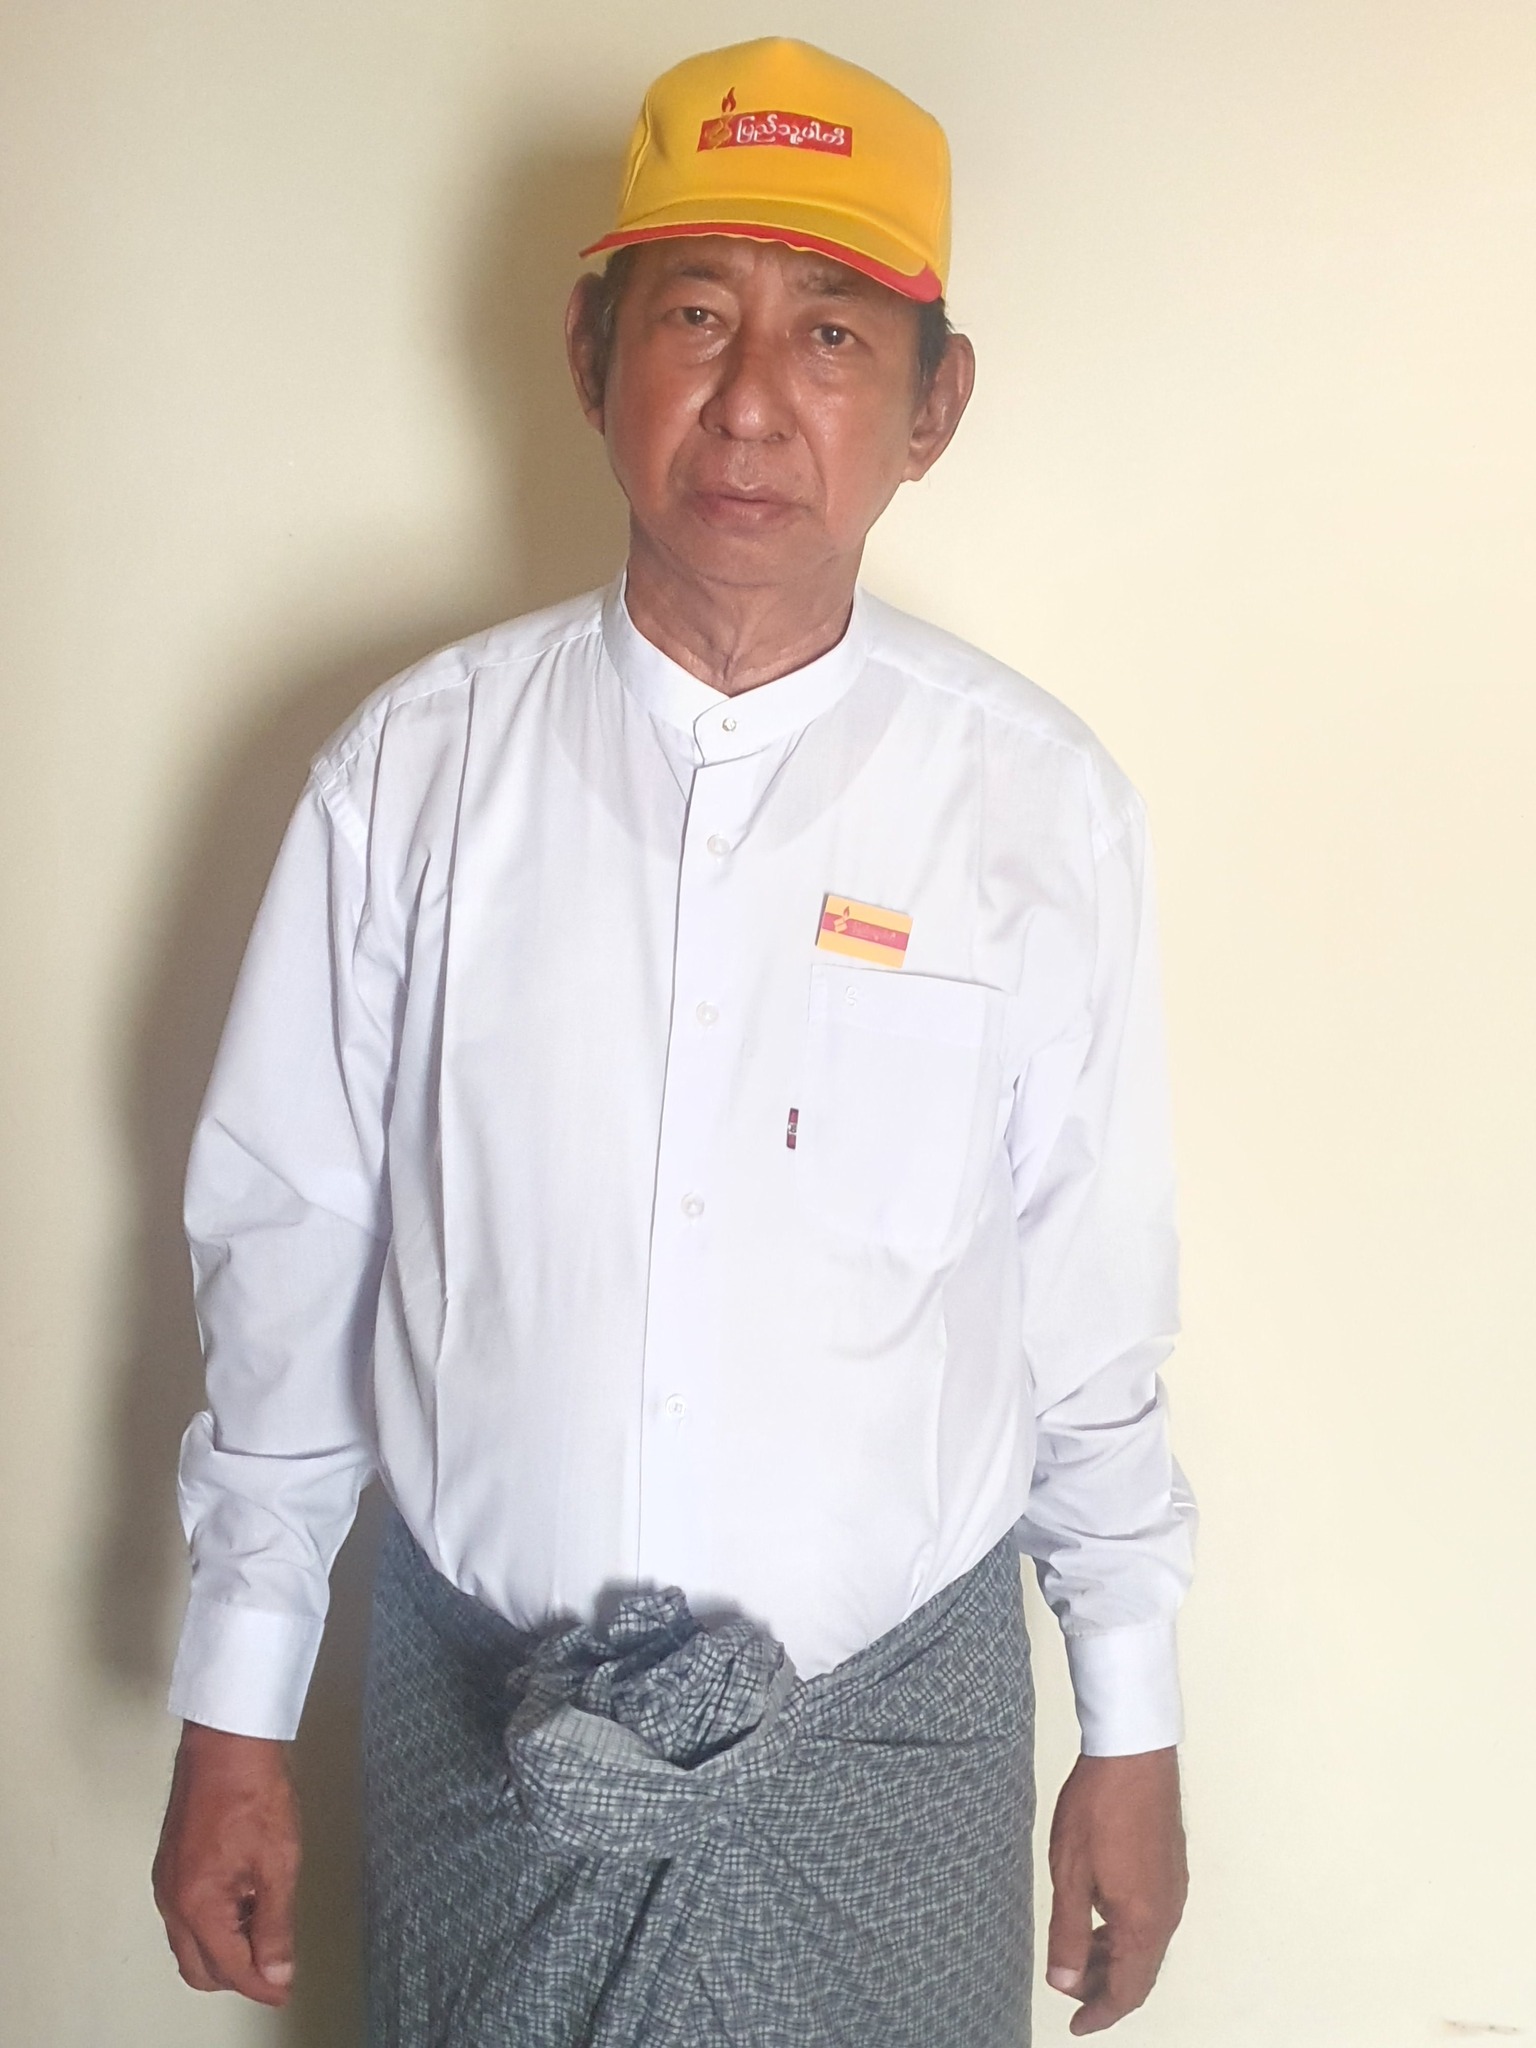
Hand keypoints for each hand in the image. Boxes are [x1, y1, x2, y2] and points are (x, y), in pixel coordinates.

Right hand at [152, 1720, 300, 2005]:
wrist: (227, 1743)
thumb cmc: (253, 1791)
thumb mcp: (278, 1863)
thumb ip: (275, 1924)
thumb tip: (276, 1970)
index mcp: (199, 1905)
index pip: (230, 1968)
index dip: (261, 1985)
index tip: (284, 1989)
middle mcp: (174, 1900)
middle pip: (200, 1968)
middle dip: (237, 1976)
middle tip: (275, 1967)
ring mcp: (168, 1882)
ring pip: (189, 1943)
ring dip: (224, 1950)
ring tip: (264, 1930)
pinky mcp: (171, 1864)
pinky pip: (185, 1915)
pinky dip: (212, 1924)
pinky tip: (243, 1904)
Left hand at [1045, 1746, 1186, 2033]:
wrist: (1133, 1753)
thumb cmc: (1097, 1810)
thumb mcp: (1070, 1874)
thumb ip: (1069, 1933)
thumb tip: (1065, 1983)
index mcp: (1144, 1923)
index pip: (1127, 1990)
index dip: (1100, 2012)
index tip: (1077, 2025)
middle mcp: (1167, 1912)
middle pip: (1141, 1970)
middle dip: (1106, 1987)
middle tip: (1071, 1989)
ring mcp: (1173, 1887)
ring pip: (1146, 1942)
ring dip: (1115, 1957)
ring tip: (1080, 1952)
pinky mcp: (1170, 1864)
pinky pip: (1151, 1916)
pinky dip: (1126, 1930)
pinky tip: (1100, 1913)